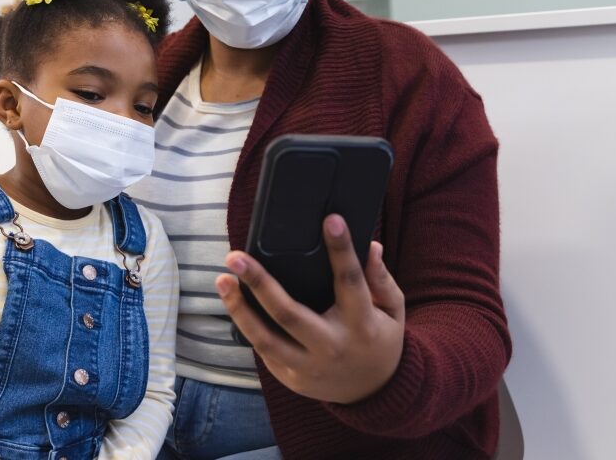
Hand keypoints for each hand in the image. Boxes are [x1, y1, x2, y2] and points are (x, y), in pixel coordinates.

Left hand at [216, 214, 405, 403]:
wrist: (374, 394)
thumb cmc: (380, 340)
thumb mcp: (392, 311)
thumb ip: (382, 280)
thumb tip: (370, 246)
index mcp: (362, 324)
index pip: (350, 282)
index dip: (341, 250)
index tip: (331, 220)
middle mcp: (332, 347)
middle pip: (288, 313)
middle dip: (259, 282)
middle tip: (235, 257)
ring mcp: (308, 366)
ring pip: (265, 338)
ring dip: (239, 308)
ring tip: (222, 281)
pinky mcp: (291, 377)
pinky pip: (264, 350)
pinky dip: (246, 326)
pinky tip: (234, 303)